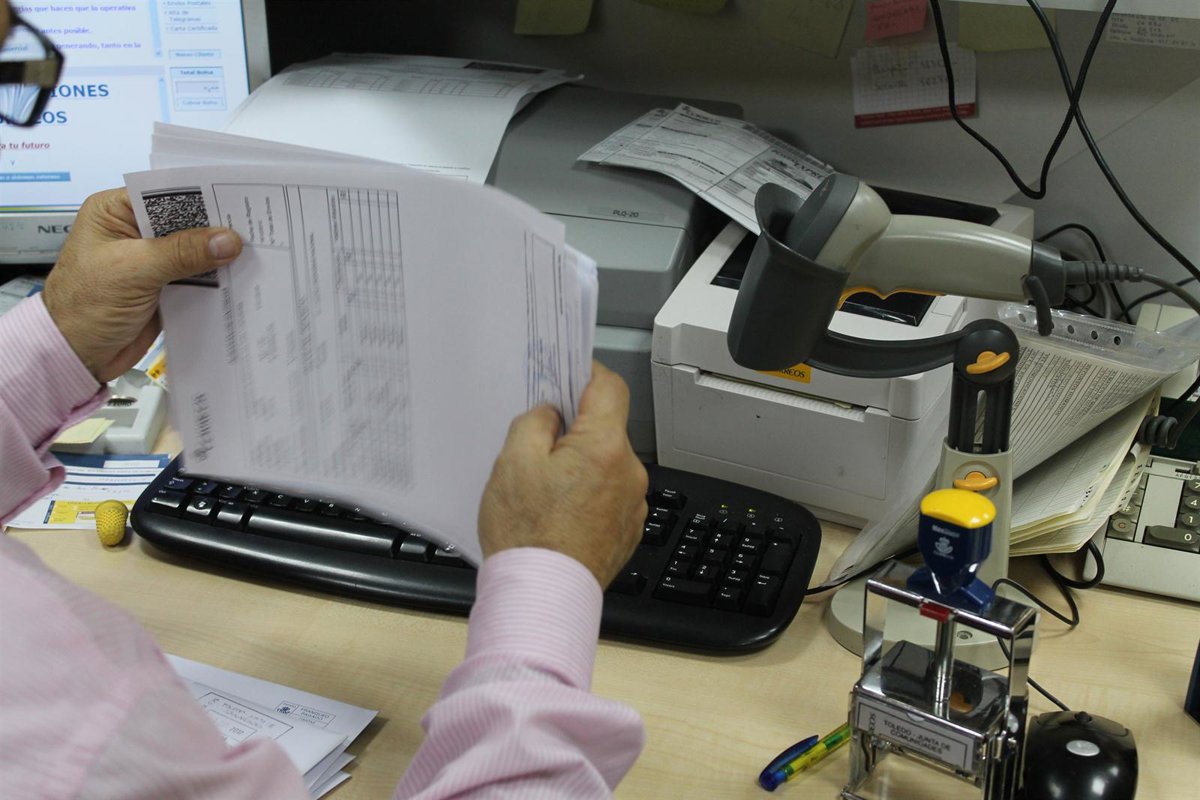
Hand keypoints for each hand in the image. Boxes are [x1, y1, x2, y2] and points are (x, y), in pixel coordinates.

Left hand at [42, 188, 242, 382]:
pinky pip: (198, 277)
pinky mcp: (166, 286)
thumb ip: (181, 253)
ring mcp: (153, 260)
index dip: (200, 196)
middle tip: (255, 228)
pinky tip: (240, 277)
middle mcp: (136, 231)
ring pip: (195, 250)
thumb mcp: (132, 271)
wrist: (77, 355)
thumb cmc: (83, 307)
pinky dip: (216, 279)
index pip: (164, 194)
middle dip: (216, 228)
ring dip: (219, 255)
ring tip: (257, 252)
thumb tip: (227, 240)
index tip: (236, 201)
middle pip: (185, 221)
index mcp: (116, 212)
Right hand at [478, 362, 648, 587]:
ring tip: (542, 489)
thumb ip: (535, 422)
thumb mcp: (513, 461)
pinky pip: (607, 496)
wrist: (541, 596)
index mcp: (604, 447)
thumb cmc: (527, 536)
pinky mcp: (626, 531)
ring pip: (605, 465)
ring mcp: (632, 505)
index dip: (585, 374)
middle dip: (574, 430)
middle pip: (605, 429)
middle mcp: (629, 473)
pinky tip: (556, 513)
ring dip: (579, 466)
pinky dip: (586, 496)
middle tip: (537, 444)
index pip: (609, 386)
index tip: (567, 375)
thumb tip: (551, 414)